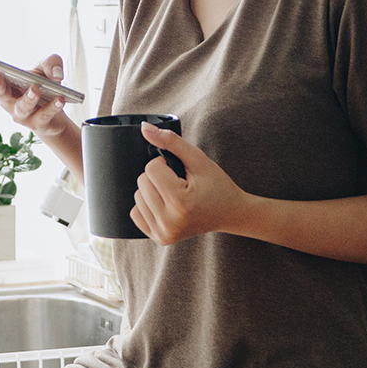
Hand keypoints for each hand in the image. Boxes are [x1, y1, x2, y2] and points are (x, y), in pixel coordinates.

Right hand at [0, 54, 68, 138]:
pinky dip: (52, 107)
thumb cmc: (44, 86)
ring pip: (21, 107)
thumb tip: (55, 73)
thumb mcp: (46, 68)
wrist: (57, 109)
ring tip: (35, 89)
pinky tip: (59, 100)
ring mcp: (22, 114)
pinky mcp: (38, 123)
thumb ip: (50, 63)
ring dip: (27, 98)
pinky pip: (43, 115)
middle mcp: (9, 101)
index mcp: (5, 84)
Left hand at [130, 122, 244, 243]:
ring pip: (136, 198)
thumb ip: (171, 141)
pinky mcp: (160, 239)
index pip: (151, 169)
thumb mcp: (198, 159)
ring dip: (151, 190)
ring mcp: (164, 234)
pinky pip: (136, 214)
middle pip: (141, 183)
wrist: (230, 213)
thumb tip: (144, 128)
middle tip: (179, 183)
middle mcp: (170, 222)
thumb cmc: (216, 185)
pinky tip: (165, 204)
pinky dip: (147, 205)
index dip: (164, 164)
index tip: (180, 171)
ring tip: (173, 193)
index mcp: (180, 203)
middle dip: (157, 177)